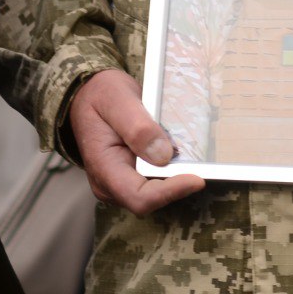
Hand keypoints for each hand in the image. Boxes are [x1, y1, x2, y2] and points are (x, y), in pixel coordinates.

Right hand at [68, 68, 205, 215]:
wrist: (89, 95)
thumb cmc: (100, 95)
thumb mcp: (117, 100)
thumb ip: (137, 127)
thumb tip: (163, 155)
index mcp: (104, 168)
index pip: (140, 197)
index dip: (170, 191)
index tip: (197, 178)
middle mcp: (111, 184)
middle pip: (153, 198)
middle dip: (178, 183)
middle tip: (203, 162)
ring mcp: (121, 182)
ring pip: (157, 191)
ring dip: (177, 176)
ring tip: (195, 155)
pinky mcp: (133, 175)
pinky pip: (157, 180)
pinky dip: (172, 169)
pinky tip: (184, 152)